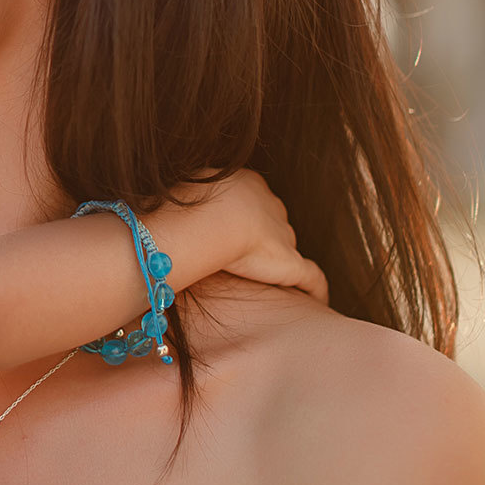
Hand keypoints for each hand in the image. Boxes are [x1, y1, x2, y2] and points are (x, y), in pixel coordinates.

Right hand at [166, 168, 328, 304]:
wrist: (211, 220)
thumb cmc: (189, 203)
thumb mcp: (185, 189)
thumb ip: (189, 198)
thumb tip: (168, 206)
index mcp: (248, 184)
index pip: (253, 200)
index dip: (243, 215)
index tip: (229, 230)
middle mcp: (271, 204)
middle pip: (272, 221)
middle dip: (263, 236)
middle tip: (246, 256)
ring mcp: (284, 234)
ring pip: (286, 247)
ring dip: (279, 261)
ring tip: (272, 280)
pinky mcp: (291, 263)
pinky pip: (311, 277)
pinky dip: (315, 288)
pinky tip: (316, 301)